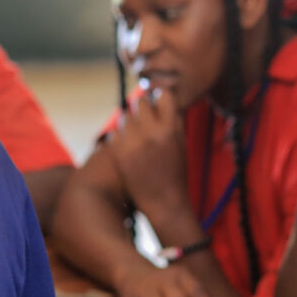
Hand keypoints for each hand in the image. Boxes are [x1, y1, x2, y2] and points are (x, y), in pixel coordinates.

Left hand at [106, 89, 188, 213]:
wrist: (164, 202)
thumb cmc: (176, 172)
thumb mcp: (181, 143)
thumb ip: (173, 120)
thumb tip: (161, 98)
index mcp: (170, 129)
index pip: (163, 95)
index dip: (161, 98)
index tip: (160, 104)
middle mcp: (150, 133)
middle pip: (140, 101)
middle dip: (144, 108)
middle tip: (146, 119)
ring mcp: (132, 142)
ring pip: (125, 116)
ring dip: (130, 122)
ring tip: (137, 135)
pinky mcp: (118, 153)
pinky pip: (114, 132)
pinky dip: (120, 136)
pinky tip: (128, 146)